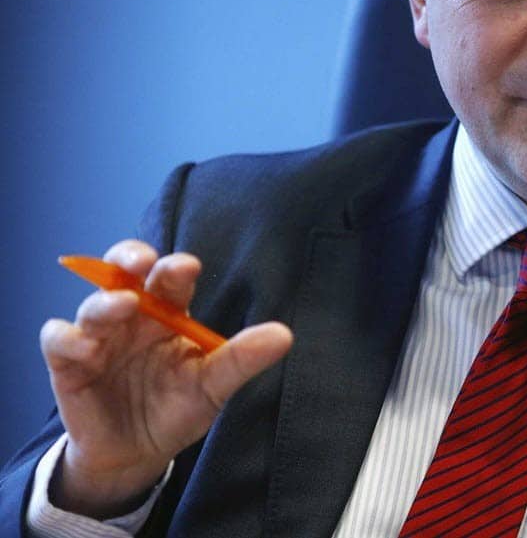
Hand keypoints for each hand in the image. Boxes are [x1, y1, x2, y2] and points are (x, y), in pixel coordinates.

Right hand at [40, 239, 292, 518]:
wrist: (136, 453)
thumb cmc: (176, 407)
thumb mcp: (212, 386)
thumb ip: (241, 359)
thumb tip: (285, 335)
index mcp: (169, 312)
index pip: (171, 278)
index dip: (176, 269)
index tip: (187, 268)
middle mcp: (132, 315)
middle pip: (124, 270)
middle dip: (129, 257)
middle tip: (141, 261)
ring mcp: (99, 335)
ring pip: (94, 303)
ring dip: (105, 302)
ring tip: (124, 306)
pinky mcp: (68, 362)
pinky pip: (59, 339)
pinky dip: (69, 338)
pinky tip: (87, 346)